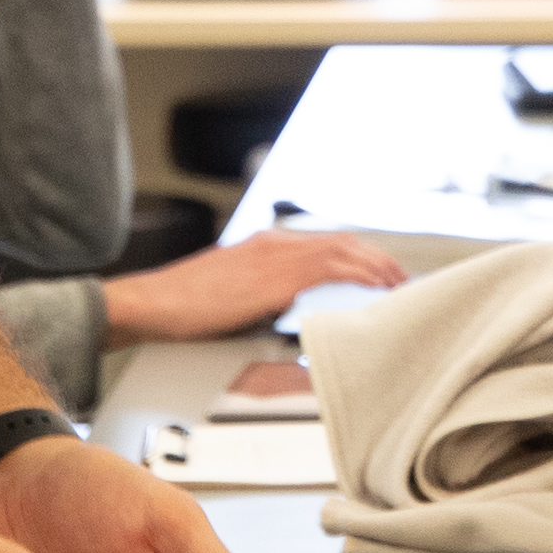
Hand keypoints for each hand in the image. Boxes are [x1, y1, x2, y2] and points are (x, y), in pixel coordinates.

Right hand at [97, 228, 410, 344]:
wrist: (151, 304)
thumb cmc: (183, 308)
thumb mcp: (234, 298)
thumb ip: (266, 299)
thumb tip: (289, 311)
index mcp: (264, 246)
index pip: (324, 243)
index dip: (358, 256)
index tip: (380, 273)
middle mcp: (273, 244)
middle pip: (342, 241)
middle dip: (376, 258)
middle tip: (401, 278)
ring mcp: (274, 256)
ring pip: (343, 249)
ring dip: (376, 264)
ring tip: (398, 283)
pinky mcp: (273, 277)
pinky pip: (331, 267)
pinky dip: (361, 274)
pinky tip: (377, 286)